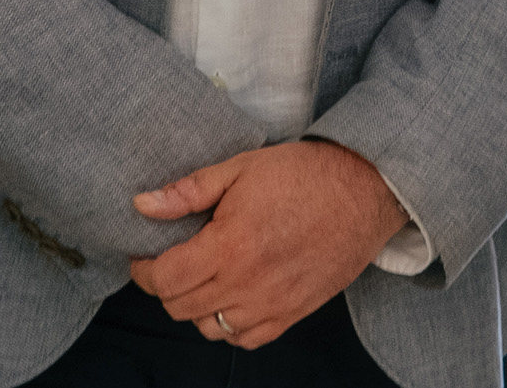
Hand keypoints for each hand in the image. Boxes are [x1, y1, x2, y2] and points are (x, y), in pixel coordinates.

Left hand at [127, 140, 408, 347]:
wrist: (365, 191)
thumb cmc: (303, 175)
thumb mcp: (240, 168)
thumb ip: (188, 191)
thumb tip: (142, 205)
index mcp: (230, 246)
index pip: (165, 279)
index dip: (144, 270)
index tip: (144, 256)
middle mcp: (248, 284)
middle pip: (181, 307)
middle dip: (165, 286)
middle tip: (171, 261)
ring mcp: (272, 305)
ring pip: (209, 328)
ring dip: (195, 306)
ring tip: (202, 277)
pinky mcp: (293, 314)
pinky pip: (244, 339)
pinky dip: (228, 325)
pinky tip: (231, 297)